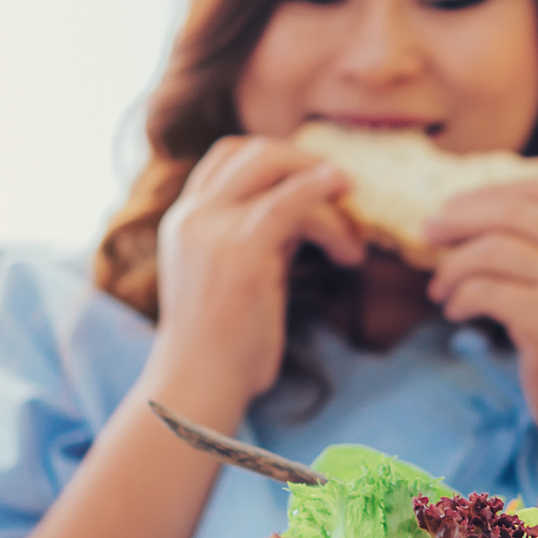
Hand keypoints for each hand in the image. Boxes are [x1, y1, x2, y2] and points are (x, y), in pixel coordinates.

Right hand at [147, 136, 364, 417]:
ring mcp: (214, 228)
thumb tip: (301, 221)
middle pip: (254, 150)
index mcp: (183, 220)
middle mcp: (194, 215)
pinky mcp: (243, 249)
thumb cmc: (219, 347)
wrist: (197, 386)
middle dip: (306, 163)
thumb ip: (250, 242)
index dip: (276, 158)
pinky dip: (328, 206)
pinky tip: (352, 240)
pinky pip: (293, 202)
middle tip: (345, 194)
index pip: (226, 157)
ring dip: (326, 192)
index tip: (313, 183)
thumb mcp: (226, 279)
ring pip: (277, 168)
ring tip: (353, 240)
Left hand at [423, 179, 537, 452]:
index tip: (453, 207)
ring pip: (492, 249)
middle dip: (458, 218)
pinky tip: (455, 313)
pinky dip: (459, 298)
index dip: (488, 192)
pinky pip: (485, 291)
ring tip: (439, 290)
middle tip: (427, 233)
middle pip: (510, 212)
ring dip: (452, 267)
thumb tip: (470, 223)